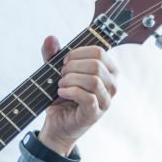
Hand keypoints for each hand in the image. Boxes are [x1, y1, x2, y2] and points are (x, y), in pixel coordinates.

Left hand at [38, 35, 117, 155]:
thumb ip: (53, 55)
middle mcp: (112, 84)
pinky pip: (87, 97)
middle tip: (61, 76)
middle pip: (96, 64)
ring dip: (71, 80)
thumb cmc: (61, 96)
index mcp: (107, 70)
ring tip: (61, 85)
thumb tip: (50, 38)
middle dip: (73, 67)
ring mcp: (106, 100)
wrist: (56, 124)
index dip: (77, 53)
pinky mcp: (96, 113)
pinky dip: (70, 92)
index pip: (99, 51)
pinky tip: (61, 93)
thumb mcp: (55, 72)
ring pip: (93, 80)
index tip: (65, 62)